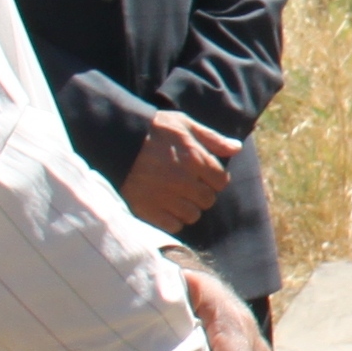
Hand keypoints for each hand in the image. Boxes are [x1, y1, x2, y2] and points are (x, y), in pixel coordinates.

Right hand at [121, 110, 231, 232]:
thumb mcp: (183, 125)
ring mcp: (165, 197)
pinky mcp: (148, 209)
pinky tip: (164, 206)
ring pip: (192, 215)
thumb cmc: (151, 129)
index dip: (214, 178)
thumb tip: (237, 148)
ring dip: (188, 207)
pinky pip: (173, 226)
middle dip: (201, 193)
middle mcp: (183, 180)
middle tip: (188, 185)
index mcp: (195, 159)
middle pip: (208, 200)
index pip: (220, 181)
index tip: (203, 175)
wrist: (114, 139)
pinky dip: (172, 219)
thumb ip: (212, 138)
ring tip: (175, 196)